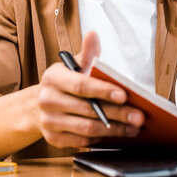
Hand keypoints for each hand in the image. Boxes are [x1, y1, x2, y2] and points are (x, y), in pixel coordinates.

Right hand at [35, 32, 144, 147]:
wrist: (38, 105)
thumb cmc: (64, 82)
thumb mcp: (73, 65)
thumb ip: (87, 53)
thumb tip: (93, 34)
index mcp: (53, 77)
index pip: (81, 85)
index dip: (103, 91)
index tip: (124, 95)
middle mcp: (47, 100)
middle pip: (88, 109)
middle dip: (117, 114)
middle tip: (139, 116)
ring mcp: (49, 121)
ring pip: (87, 129)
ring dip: (114, 129)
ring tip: (133, 127)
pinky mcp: (53, 139)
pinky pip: (82, 141)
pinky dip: (102, 138)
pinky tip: (116, 133)